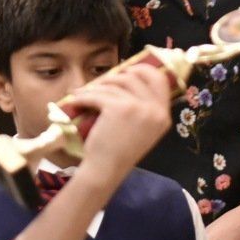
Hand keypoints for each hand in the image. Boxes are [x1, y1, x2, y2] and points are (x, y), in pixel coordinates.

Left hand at [68, 62, 172, 183]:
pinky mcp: (118, 107)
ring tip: (85, 93)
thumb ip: (143, 108)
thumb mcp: (142, 129)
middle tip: (103, 81)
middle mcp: (155, 110)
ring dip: (97, 86)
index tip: (129, 70)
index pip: (160, 79)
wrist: (105, 170)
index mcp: (163, 115)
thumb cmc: (120, 152)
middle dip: (116, 75)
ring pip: (114, 84)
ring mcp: (137, 107)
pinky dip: (83, 96)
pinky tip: (76, 99)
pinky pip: (98, 93)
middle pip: (136, 76)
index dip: (144, 70)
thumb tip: (129, 78)